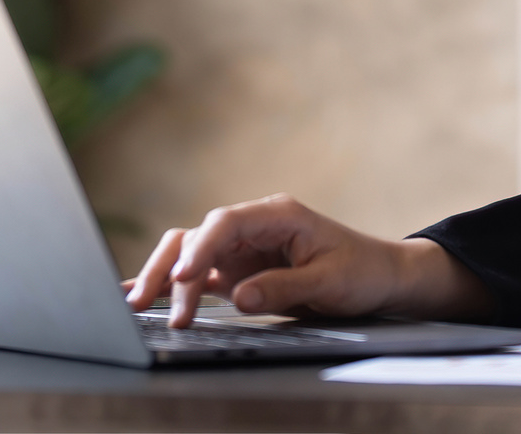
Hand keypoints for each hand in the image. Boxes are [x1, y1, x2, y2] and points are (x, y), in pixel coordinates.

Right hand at [122, 192, 492, 326]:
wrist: (380, 277)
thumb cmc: (361, 271)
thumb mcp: (329, 282)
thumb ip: (284, 287)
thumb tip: (240, 297)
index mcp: (278, 215)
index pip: (226, 223)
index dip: (201, 248)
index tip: (185, 278)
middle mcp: (254, 226)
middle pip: (198, 236)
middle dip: (170, 265)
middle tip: (148, 302)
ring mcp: (243, 249)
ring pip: (190, 252)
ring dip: (165, 276)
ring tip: (140, 306)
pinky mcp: (238, 271)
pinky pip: (198, 274)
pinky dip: (171, 284)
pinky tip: (142, 295)